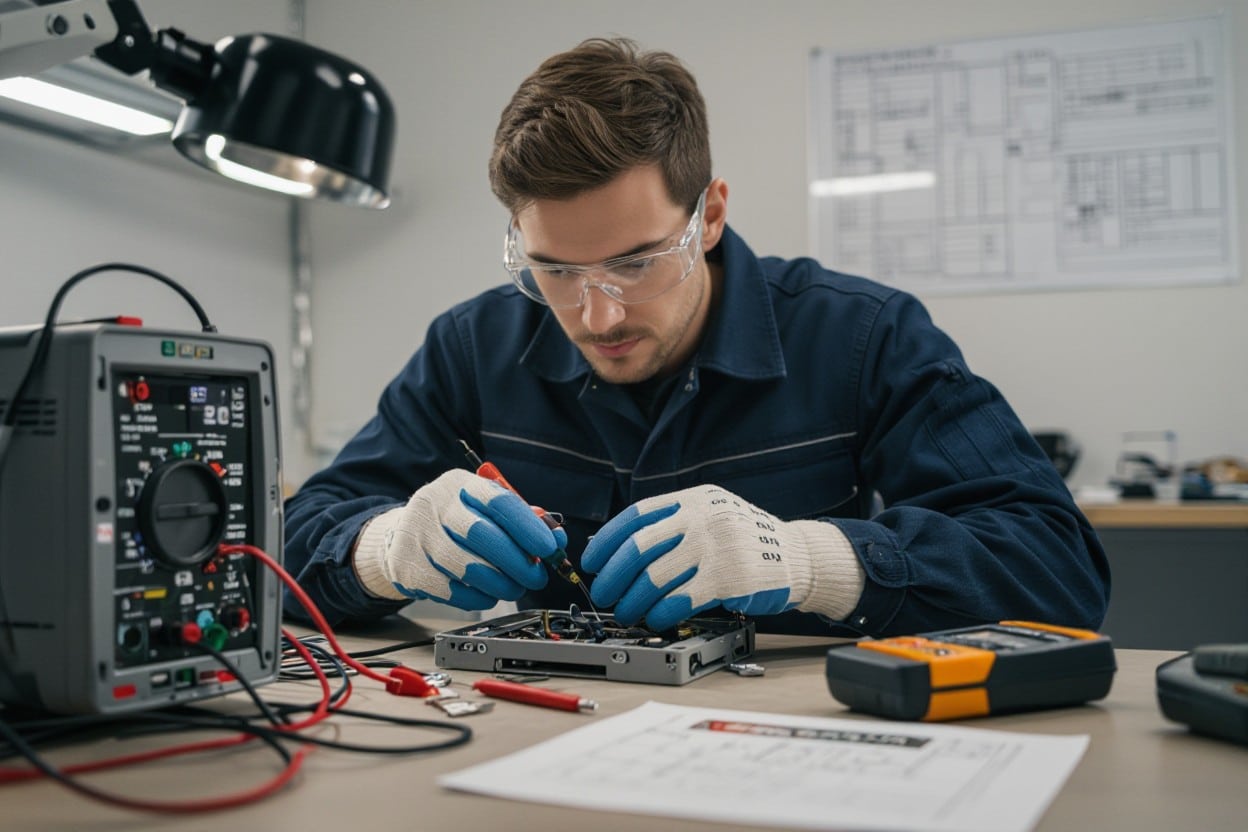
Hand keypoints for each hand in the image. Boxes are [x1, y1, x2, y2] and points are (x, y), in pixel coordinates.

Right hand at [353, 469, 561, 609]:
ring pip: (468, 569)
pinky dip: (478, 598)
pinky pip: (452, 592)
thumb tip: (557, 540)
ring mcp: (416, 537)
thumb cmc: (456, 522)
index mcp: (458, 484)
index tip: (550, 548)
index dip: (529, 527)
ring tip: (513, 587)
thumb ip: (522, 520)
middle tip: (537, 576)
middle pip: (482, 535)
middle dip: (518, 562)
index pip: (498, 501)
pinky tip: (486, 594)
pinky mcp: (407, 569)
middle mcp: (433, 505)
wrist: (403, 535)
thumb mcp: (486, 509)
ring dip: (501, 585)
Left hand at [582, 485, 861, 630]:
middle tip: (604, 595)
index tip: (590, 561)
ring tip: (626, 613)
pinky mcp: (728, 579)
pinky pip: (679, 600)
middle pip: (639, 547)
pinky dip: (659, 614)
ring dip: (632, 601)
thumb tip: (617, 547)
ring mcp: (715, 547)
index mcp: (693, 500)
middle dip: (612, 576)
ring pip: (654, 577)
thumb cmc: (747, 539)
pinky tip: (654, 620)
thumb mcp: (712, 514)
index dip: (607, 540)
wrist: (799, 555)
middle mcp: (702, 518)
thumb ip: (674, 523)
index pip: (637, 516)